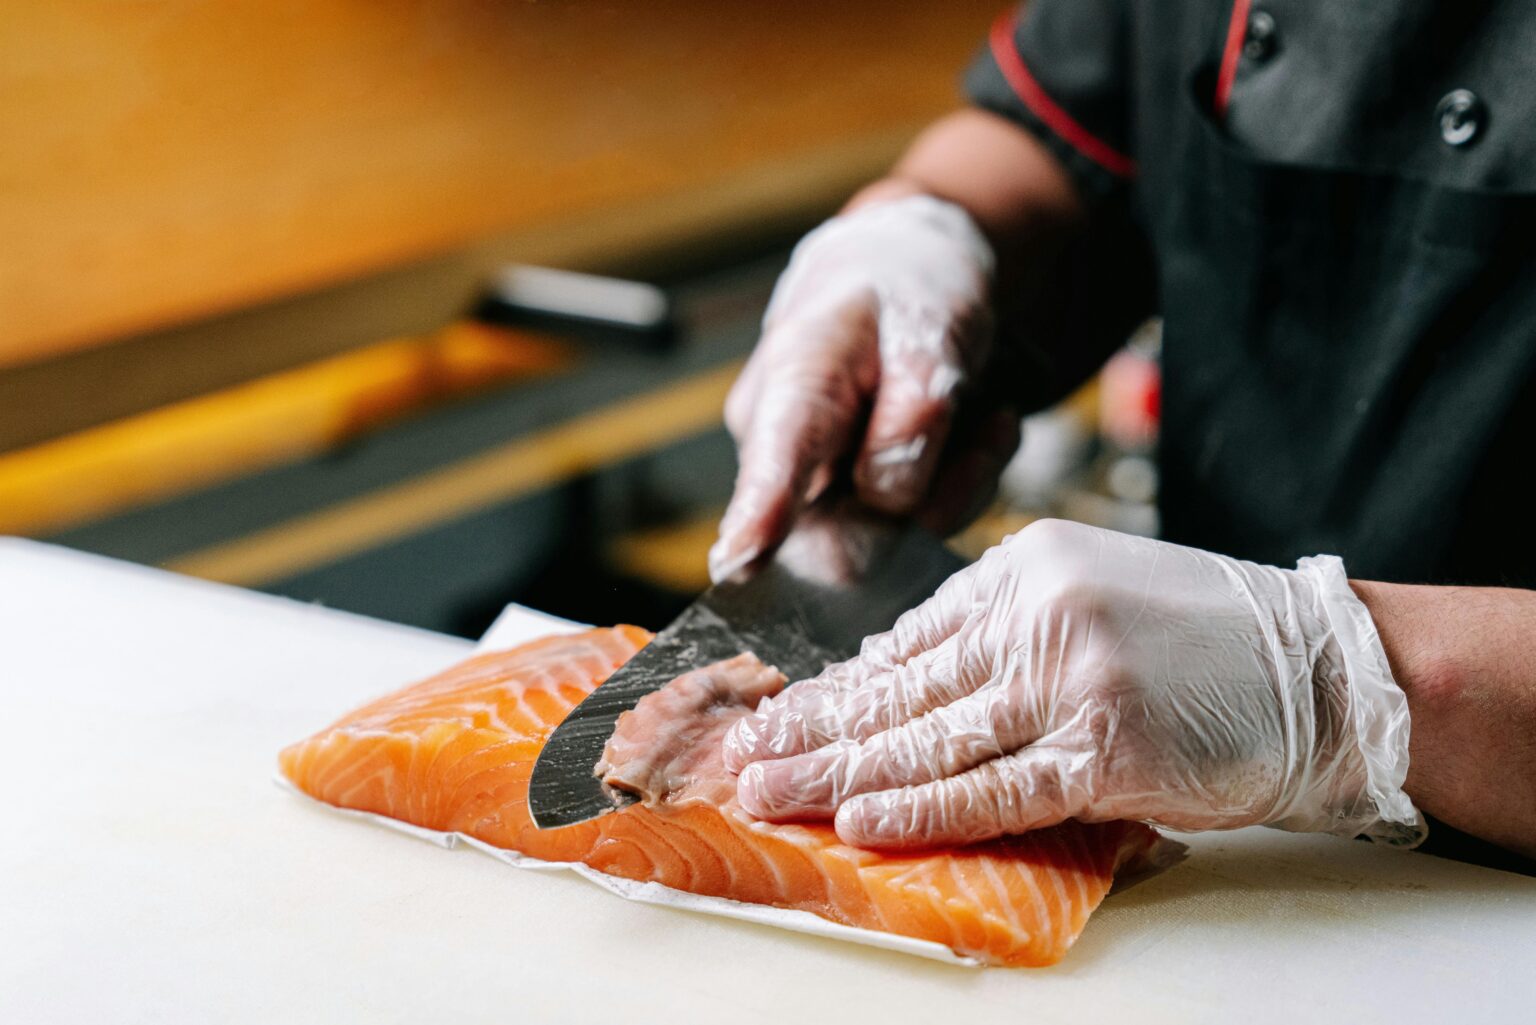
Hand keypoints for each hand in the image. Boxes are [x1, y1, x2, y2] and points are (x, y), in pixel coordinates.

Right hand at [708, 193, 1015, 582]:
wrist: (908, 281)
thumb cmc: (905, 296)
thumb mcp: (929, 332)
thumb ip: (912, 415)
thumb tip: (887, 496)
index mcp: (790, 387)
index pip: (772, 463)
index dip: (758, 516)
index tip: (739, 562)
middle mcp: (783, 450)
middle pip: (840, 527)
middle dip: (924, 492)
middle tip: (976, 426)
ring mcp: (817, 486)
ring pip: (897, 529)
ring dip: (958, 478)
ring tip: (976, 410)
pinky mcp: (858, 508)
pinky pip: (926, 522)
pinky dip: (966, 479)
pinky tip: (976, 429)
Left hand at [723, 519, 1424, 848]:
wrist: (1328, 666)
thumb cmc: (1209, 638)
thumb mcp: (1090, 596)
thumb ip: (999, 633)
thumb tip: (899, 674)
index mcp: (1026, 569)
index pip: (907, 639)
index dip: (835, 684)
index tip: (776, 713)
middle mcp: (1037, 614)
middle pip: (899, 687)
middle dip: (812, 730)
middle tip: (739, 757)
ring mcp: (1069, 680)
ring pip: (928, 736)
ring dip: (839, 772)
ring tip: (770, 792)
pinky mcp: (1103, 749)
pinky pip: (992, 787)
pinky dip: (923, 808)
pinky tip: (861, 819)